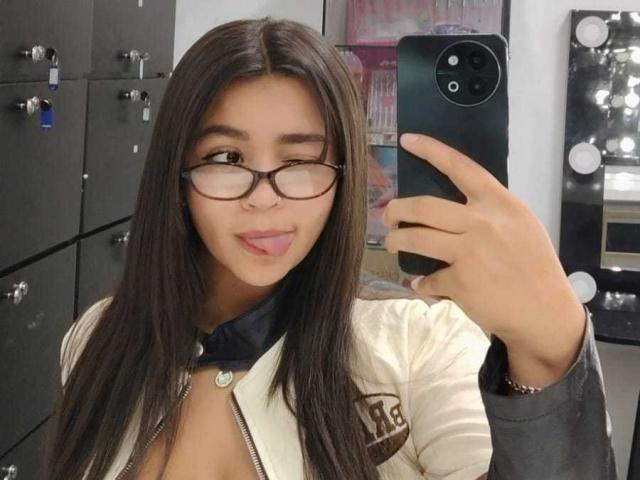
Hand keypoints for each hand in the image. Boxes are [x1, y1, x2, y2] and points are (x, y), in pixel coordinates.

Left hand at [382, 133, 586, 385]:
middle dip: (397, 209)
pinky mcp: (459, 282)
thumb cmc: (535, 267)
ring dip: (397, 240)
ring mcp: (469, 252)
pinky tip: (423, 286)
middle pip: (424, 206)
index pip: (461, 168)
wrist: (545, 313)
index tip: (407, 140)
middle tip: (388, 213)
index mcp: (500, 204)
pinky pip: (429, 279)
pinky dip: (423, 284)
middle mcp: (482, 223)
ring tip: (392, 243)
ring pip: (416, 238)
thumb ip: (489, 214)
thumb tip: (452, 212)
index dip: (432, 151)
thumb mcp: (521, 227)